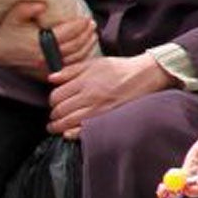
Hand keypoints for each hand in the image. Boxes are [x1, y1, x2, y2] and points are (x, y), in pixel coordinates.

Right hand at [0, 1, 96, 76]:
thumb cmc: (5, 32)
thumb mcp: (14, 16)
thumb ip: (26, 8)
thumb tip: (43, 4)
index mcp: (39, 42)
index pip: (68, 33)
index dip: (80, 25)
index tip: (86, 19)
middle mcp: (45, 56)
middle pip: (76, 45)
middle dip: (86, 34)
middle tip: (92, 25)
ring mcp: (47, 67)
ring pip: (76, 57)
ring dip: (87, 46)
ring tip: (92, 35)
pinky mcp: (47, 73)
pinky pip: (70, 67)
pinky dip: (81, 58)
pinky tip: (85, 50)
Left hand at [47, 51, 175, 137]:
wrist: (145, 75)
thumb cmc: (120, 68)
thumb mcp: (94, 63)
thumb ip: (71, 70)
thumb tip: (51, 78)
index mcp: (84, 82)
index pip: (56, 96)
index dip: (52, 100)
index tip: (55, 102)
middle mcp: (89, 96)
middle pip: (60, 110)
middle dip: (54, 114)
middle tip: (55, 116)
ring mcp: (99, 109)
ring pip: (69, 123)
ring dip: (58, 126)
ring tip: (55, 127)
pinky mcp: (108, 118)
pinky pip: (86, 130)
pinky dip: (74, 134)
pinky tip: (68, 134)